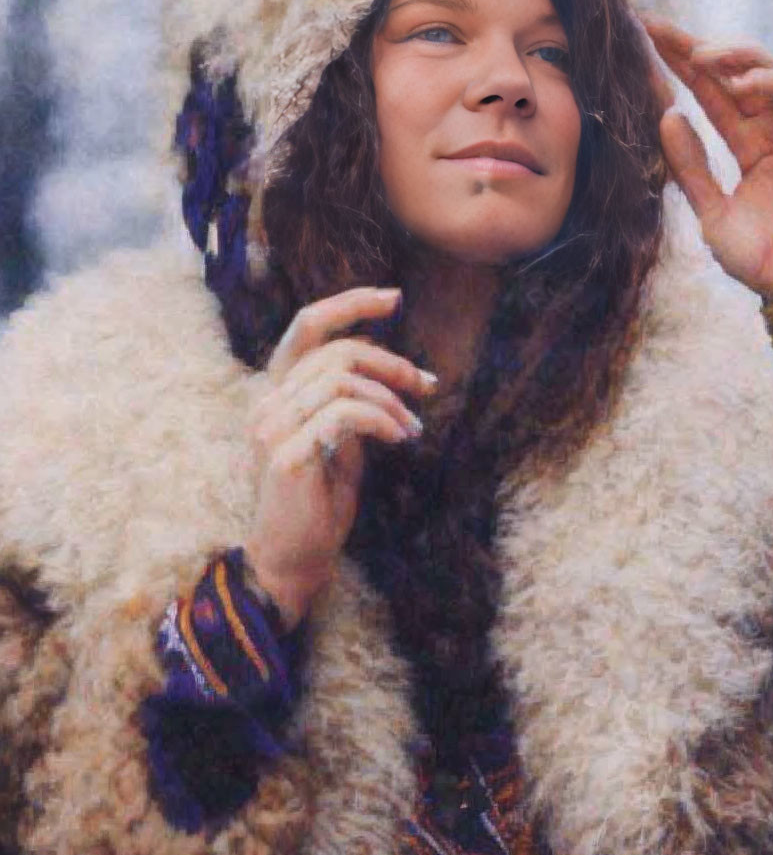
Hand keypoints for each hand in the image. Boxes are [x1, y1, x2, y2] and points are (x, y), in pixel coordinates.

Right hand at [242, 287, 437, 628]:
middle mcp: (267, 402)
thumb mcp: (341, 439)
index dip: (350, 304)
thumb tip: (399, 371)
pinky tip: (399, 438)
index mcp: (277, 392)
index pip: (306, 326)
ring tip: (411, 427)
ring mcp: (272, 428)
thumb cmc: (320, 499)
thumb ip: (354, 401)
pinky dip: (381, 420)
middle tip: (424, 387)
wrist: (295, 556)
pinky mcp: (287, 455)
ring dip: (389, 399)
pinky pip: (344, 414)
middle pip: (335, 351)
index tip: (394, 298)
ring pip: (340, 379)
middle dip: (390, 363)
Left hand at [644, 19, 772, 291]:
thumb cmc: (756, 258)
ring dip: (737, 57)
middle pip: (736, 72)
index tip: (646, 35)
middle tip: (661, 31)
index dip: (681, 63)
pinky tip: (744, 84)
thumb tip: (667, 114)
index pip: (710, 92)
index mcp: (745, 142)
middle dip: (699, 47)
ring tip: (702, 58)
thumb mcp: (710, 210)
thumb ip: (690, 166)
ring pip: (771, 72)